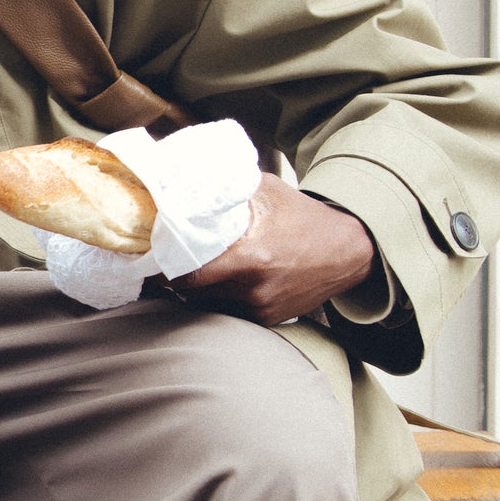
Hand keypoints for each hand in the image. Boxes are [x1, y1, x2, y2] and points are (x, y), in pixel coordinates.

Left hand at [173, 176, 378, 326]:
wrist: (348, 251)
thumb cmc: (305, 218)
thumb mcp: (266, 192)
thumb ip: (227, 191)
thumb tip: (185, 180)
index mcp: (251, 257)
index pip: (189, 275)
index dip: (165, 269)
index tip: (151, 258)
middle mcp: (254, 289)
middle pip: (194, 292)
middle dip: (176, 278)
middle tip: (163, 261)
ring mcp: (261, 308)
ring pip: (209, 304)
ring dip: (197, 290)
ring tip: (190, 269)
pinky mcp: (268, 320)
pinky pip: (229, 311)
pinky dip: (220, 299)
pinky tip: (220, 282)